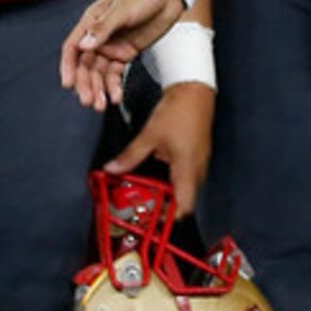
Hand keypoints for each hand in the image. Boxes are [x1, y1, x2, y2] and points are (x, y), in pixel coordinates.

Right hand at [61, 0, 184, 110]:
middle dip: (86, 84)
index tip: (68, 84)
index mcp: (91, 22)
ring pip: (100, 73)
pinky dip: (115, 85)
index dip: (68, 67)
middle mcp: (99, 36)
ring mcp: (113, 45)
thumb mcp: (124, 9)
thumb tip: (85, 45)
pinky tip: (116, 97)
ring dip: (99, 89)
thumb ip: (104, 28)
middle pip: (86, 65)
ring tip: (102, 105)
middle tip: (89, 101)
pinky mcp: (128, 52)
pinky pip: (116, 73)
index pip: (73, 48)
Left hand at [107, 80, 214, 215]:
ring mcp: (200, 163)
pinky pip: (187, 176)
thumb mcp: (150, 135)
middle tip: (143, 206)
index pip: (185, 207)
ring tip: (147, 191)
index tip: (152, 220)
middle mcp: (197, 170)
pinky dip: (173, 180)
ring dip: (169, 192)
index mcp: (187, 169)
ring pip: (186, 188)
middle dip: (166, 206)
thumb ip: (131, 156)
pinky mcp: (198, 156)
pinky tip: (157, 173)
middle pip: (185, 200)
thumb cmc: (177, 112)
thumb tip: (111, 169)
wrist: (195, 90)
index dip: (170, 218)